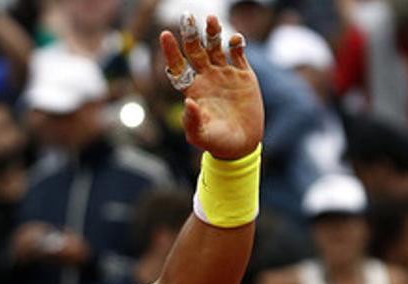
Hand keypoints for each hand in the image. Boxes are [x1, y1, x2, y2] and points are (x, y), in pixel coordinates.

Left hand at [159, 14, 263, 159]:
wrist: (241, 144)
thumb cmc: (216, 142)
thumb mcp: (201, 136)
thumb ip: (192, 121)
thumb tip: (188, 102)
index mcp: (192, 89)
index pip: (178, 66)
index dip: (171, 51)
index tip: (165, 35)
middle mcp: (206, 78)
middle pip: (195, 51)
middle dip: (191, 34)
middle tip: (187, 17)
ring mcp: (224, 74)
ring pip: (215, 47)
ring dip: (213, 33)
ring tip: (211, 19)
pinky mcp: (243, 74)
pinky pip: (238, 54)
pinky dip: (236, 44)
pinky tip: (234, 39)